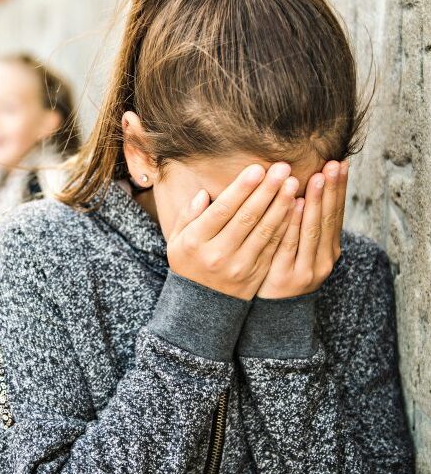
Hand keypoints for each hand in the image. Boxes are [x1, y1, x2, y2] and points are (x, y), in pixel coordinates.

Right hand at [167, 163, 298, 299]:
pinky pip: (274, 246)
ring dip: (281, 205)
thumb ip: (188, 215)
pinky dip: (286, 226)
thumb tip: (204, 194)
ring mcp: (239, 266)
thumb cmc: (189, 262)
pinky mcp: (256, 274)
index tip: (258, 169)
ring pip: (264, 231)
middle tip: (282, 169)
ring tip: (292, 183)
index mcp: (196, 241)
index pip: (223, 210)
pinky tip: (295, 208)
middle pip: (247, 218)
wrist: (201, 304)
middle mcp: (218, 254)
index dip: (242, 189)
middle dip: (266, 191)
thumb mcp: (177, 239)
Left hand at [257, 160, 347, 298]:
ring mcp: (307, 269)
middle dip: (331, 190)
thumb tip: (301, 189)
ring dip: (316, 202)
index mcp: (328, 249)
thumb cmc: (282, 272)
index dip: (339, 189)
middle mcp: (324, 259)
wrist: (272, 315)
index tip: (340, 164)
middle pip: (328, 219)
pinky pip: (290, 244)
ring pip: (312, 230)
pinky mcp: (287, 276)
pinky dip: (295, 224)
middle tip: (332, 165)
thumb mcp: (298, 250)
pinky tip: (296, 205)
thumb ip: (302, 224)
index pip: (336, 214)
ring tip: (318, 178)